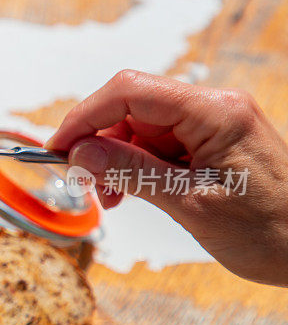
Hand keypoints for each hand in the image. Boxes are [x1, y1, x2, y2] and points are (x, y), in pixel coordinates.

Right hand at [47, 70, 287, 284]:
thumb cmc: (273, 232)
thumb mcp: (192, 205)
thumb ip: (132, 172)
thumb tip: (79, 152)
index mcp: (215, 113)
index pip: (130, 92)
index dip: (85, 116)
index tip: (57, 148)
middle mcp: (212, 109)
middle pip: (130, 108)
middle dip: (97, 142)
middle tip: (82, 183)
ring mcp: (210, 126)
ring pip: (137, 128)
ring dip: (113, 160)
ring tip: (109, 198)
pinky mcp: (208, 145)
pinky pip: (155, 146)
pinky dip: (133, 168)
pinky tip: (126, 194)